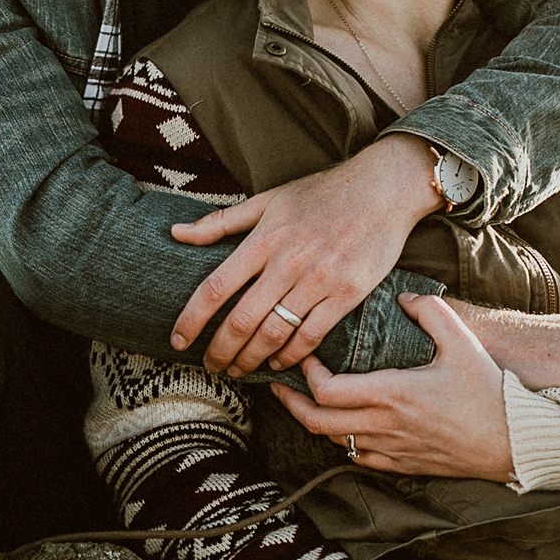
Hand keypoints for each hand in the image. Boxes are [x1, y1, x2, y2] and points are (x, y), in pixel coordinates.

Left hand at [169, 134, 438, 375]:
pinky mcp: (348, 294)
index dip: (191, 319)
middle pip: (242, 320)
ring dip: (250, 359)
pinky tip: (276, 362)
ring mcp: (320, 279)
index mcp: (264, 238)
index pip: (216, 287)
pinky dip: (290, 356)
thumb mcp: (268, 200)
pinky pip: (311, 335)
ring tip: (238, 371)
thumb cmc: (322, 193)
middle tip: (210, 366)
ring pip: (274, 333)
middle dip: (220, 351)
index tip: (177, 340)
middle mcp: (289, 261)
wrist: (383, 189)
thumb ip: (221, 222)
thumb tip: (176, 234)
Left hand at [275, 294, 514, 480]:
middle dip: (291, 401)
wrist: (514, 439)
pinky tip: (341, 425)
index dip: (307, 373)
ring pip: (333, 441)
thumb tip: (403, 297)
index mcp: (392, 393)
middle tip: (279, 384)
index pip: (327, 389)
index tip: (307, 356)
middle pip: (316, 421)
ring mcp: (391, 449)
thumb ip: (430, 311)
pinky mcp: (402, 464)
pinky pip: (357, 457)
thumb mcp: (461, 342)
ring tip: (304, 401)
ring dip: (314, 420)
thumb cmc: (488, 391)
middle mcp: (384, 425)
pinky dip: (341, 440)